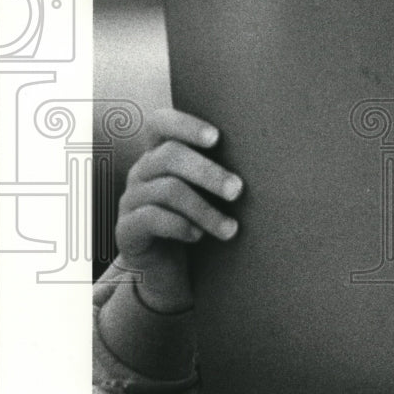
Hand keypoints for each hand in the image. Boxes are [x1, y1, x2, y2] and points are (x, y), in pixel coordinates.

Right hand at [115, 109, 242, 313]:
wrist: (169, 270)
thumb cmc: (198, 220)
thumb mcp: (209, 193)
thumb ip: (221, 171)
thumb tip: (268, 156)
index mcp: (160, 153)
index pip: (160, 123)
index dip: (186, 125)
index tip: (216, 138)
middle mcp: (141, 171)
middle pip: (170, 156)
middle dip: (208, 172)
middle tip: (238, 190)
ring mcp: (130, 199)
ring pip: (167, 191)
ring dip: (204, 210)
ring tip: (231, 229)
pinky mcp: (126, 229)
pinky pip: (150, 219)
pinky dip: (179, 226)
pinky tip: (198, 237)